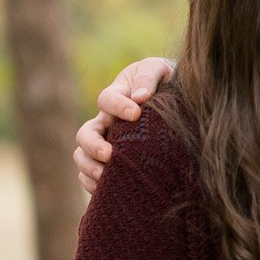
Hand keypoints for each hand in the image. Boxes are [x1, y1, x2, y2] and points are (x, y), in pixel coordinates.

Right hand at [73, 57, 174, 194]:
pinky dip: (94, 185)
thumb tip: (139, 97)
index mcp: (116, 96)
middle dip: (93, 145)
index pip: (106, 100)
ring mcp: (107, 144)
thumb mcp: (158, 69)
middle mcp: (107, 122)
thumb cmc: (166, 81)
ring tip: (106, 176)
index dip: (117, 107)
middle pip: (85, 134)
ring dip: (89, 168)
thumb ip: (149, 76)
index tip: (135, 114)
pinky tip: (109, 190)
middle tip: (110, 154)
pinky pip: (91, 177)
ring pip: (82, 157)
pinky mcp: (113, 164)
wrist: (177, 100)